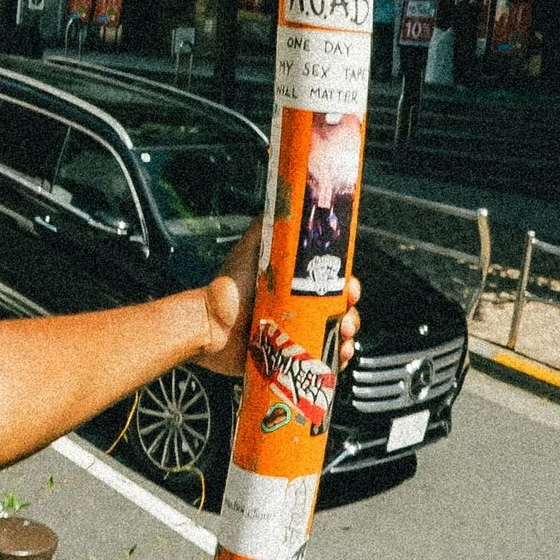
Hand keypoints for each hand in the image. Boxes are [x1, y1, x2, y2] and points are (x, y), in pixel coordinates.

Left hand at [191, 224, 360, 379]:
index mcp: (295, 287)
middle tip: (346, 319)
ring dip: (347, 338)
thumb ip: (266, 227)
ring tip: (343, 341)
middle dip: (351, 315)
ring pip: (334, 337)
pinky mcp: (290, 358)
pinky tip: (337, 359)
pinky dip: (335, 361)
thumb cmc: (226, 288)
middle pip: (339, 312)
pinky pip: (320, 360)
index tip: (351, 290)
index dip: (347, 287)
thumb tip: (285, 198)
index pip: (332, 285)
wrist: (208, 326)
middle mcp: (299, 310)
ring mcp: (296, 335)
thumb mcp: (250, 250)